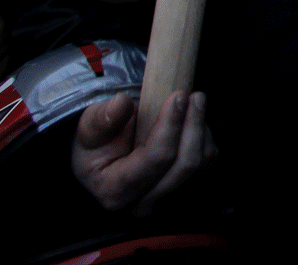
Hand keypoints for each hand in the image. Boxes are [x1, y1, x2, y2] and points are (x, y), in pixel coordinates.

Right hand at [72, 91, 215, 214]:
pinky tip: (192, 122)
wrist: (106, 159)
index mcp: (114, 190)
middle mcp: (143, 203)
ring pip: (202, 162)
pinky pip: (208, 161)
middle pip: (185, 164)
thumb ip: (103, 117)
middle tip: (194, 95)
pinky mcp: (187, 188)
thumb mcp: (90, 128)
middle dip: (193, 124)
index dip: (170, 125)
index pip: (155, 158)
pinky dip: (204, 137)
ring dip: (200, 128)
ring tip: (193, 103)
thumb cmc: (98, 144)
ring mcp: (167, 199)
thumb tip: (121, 103)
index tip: (177, 96)